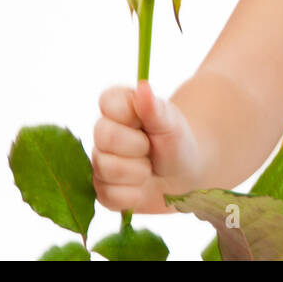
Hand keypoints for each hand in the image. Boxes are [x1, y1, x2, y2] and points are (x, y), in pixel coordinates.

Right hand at [92, 80, 203, 213]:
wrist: (183, 177)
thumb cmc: (176, 142)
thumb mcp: (171, 124)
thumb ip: (154, 108)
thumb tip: (143, 86)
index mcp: (117, 107)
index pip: (107, 103)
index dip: (130, 116)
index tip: (147, 122)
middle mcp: (102, 132)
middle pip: (105, 137)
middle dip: (138, 147)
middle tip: (151, 148)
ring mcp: (99, 161)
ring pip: (106, 169)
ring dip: (138, 172)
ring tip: (149, 168)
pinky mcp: (101, 190)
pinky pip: (109, 195)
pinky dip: (133, 194)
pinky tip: (142, 187)